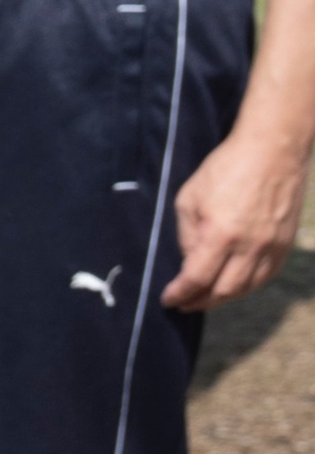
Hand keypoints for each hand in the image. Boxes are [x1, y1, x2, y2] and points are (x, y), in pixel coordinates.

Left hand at [165, 119, 310, 311]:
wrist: (273, 149)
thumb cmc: (226, 168)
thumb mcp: (189, 199)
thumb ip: (188, 235)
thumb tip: (190, 262)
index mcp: (222, 234)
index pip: (197, 278)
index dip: (180, 293)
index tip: (168, 299)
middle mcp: (251, 245)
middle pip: (224, 290)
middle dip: (200, 301)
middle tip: (185, 304)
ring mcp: (273, 245)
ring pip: (248, 287)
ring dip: (224, 298)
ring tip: (205, 298)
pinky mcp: (286, 242)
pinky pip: (267, 275)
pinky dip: (248, 286)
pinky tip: (233, 285)